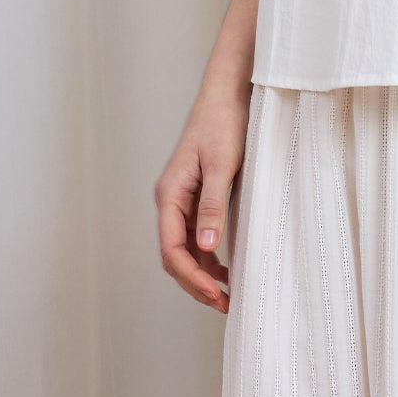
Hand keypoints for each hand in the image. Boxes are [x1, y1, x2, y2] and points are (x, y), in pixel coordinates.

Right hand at [155, 80, 250, 313]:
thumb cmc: (224, 122)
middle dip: (196, 283)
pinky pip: (195, 234)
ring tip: (227, 294)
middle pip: (175, 255)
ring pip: (185, 248)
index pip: (172, 250)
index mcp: (170, 194)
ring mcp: (181, 198)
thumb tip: (208, 247)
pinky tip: (225, 267)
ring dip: (202, 273)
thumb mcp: (221, 163)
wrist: (228, 92)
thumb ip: (212, 204)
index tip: (215, 295)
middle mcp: (170, 200)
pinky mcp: (196, 194)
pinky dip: (207, 255)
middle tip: (224, 304)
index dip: (192, 278)